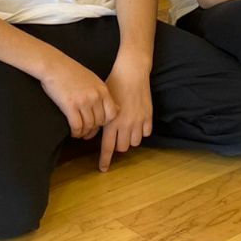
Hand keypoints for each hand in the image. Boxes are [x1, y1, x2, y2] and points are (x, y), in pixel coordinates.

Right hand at [40, 55, 117, 138]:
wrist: (54, 65)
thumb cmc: (71, 71)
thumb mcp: (93, 79)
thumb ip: (103, 94)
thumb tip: (116, 108)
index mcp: (102, 89)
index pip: (113, 113)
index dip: (106, 122)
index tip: (98, 124)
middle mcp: (95, 96)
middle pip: (100, 121)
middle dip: (94, 129)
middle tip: (87, 131)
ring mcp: (83, 101)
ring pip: (89, 125)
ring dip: (84, 132)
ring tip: (79, 132)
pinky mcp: (70, 106)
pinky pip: (77, 125)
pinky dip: (75, 132)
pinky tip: (72, 131)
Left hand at [98, 53, 152, 171]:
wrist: (132, 72)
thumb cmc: (114, 83)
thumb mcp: (102, 101)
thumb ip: (99, 119)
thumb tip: (91, 134)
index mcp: (111, 122)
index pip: (108, 147)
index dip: (105, 160)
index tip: (103, 169)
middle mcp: (125, 124)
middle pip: (122, 148)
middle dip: (118, 145)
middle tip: (115, 138)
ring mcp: (138, 121)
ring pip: (135, 142)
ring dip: (130, 139)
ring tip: (126, 130)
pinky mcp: (149, 116)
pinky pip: (146, 133)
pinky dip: (141, 131)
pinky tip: (136, 123)